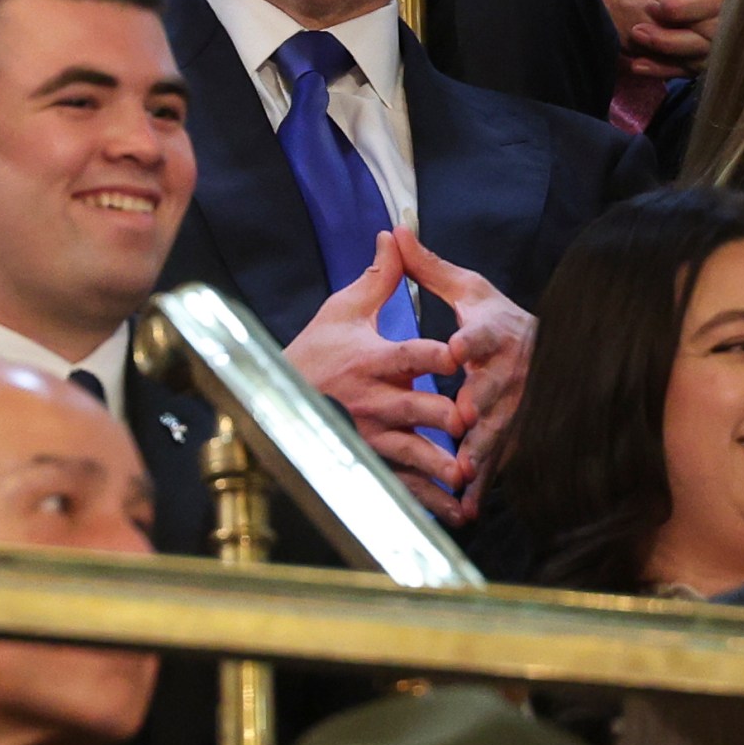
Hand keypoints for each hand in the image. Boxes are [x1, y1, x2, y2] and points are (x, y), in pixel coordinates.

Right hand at [285, 232, 472, 517]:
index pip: (409, 354)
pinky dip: (429, 500)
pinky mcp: (371, 460)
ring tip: (463, 473)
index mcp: (371, 358)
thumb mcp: (343, 308)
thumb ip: (379, 277)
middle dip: (442, 414)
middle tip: (468, 420)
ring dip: (437, 463)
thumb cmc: (315, 350)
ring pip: (409, 452)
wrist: (274, 396)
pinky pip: (402, 483)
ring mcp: (370, 435)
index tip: (458, 353)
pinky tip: (456, 510)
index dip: (433, 354)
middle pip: (414, 407)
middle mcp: (372, 399)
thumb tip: (396, 234)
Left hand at [393, 227, 533, 506]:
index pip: (480, 335)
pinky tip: (468, 504)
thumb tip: (393, 230)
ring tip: (463, 469)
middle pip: (494, 388)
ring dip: (483, 449)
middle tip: (462, 415)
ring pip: (499, 428)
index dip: (469, 342)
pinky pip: (501, 459)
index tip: (455, 348)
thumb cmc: (498, 318)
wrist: (547, 350)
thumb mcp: (468, 290)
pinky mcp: (517, 434)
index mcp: (493, 332)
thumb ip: (427, 268)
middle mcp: (510, 370)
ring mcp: (517, 405)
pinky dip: (485, 482)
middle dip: (481, 402)